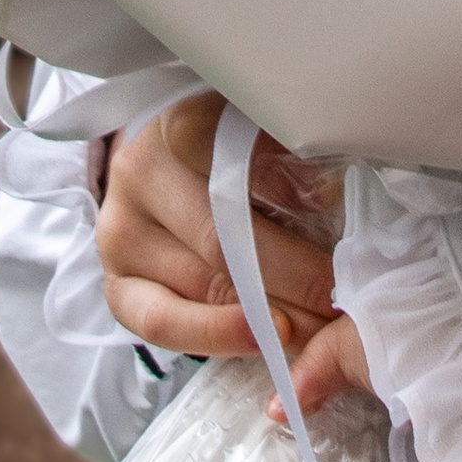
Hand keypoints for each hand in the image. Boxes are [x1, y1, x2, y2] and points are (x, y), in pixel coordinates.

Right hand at [98, 96, 370, 404]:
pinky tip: (260, 340)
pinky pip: (161, 321)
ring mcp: (121, 232)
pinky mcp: (117, 284)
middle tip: (345, 294)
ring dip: (270, 313)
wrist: (162, 175)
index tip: (336, 208)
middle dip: (295, 273)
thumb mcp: (251, 131)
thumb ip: (285, 151)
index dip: (285, 184)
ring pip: (201, 281)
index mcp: (176, 121)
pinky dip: (216, 335)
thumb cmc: (221, 154)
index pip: (228, 152)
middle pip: (222, 233)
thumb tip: (333, 196)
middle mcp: (139, 173)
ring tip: (321, 326)